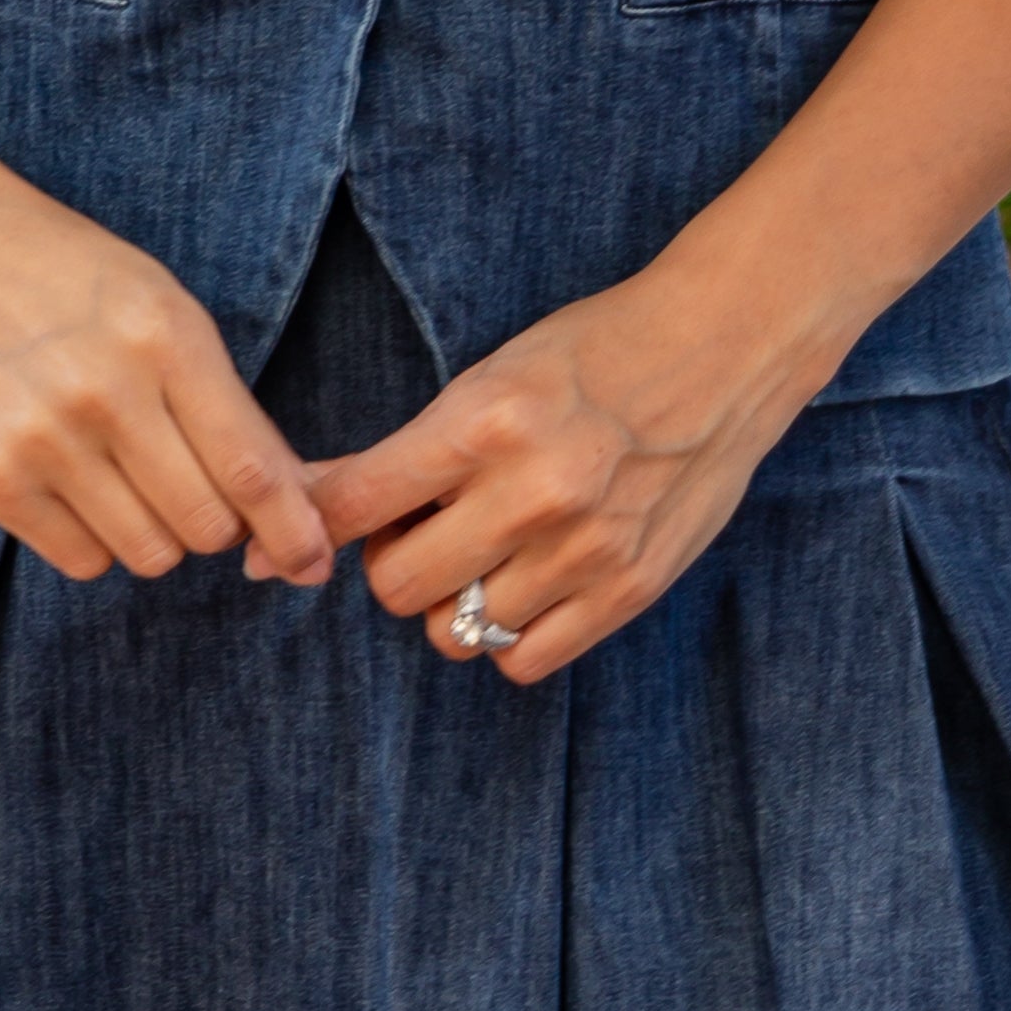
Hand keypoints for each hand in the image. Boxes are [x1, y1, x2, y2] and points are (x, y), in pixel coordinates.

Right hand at [0, 171, 332, 593]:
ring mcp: (39, 439)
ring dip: (158, 533)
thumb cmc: (69, 275)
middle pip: (206, 525)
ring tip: (130, 476)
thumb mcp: (162, 305)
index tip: (314, 563)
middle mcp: (104, 391)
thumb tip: (293, 503)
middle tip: (196, 486)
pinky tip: (78, 482)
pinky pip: (82, 561)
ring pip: (149, 553)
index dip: (294, 529)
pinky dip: (97, 540)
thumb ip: (222, 400)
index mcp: (163, 336)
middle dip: (220, 523)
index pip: (250, 468)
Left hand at [300, 260, 808, 683]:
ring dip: (452, 602)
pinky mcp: (629, 589)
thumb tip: (303, 502)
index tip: (286, 540)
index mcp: (485, 422)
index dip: (307, 527)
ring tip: (485, 553)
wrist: (723, 348)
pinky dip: (508, 635)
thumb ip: (409, 452)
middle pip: (396, 587)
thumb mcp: (492, 378)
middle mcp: (531, 492)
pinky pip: (524, 661)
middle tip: (421, 530)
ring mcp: (584, 550)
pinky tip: (525, 585)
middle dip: (391, 563)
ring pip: (456, 634)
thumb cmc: (594, 353)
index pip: (356, 502)